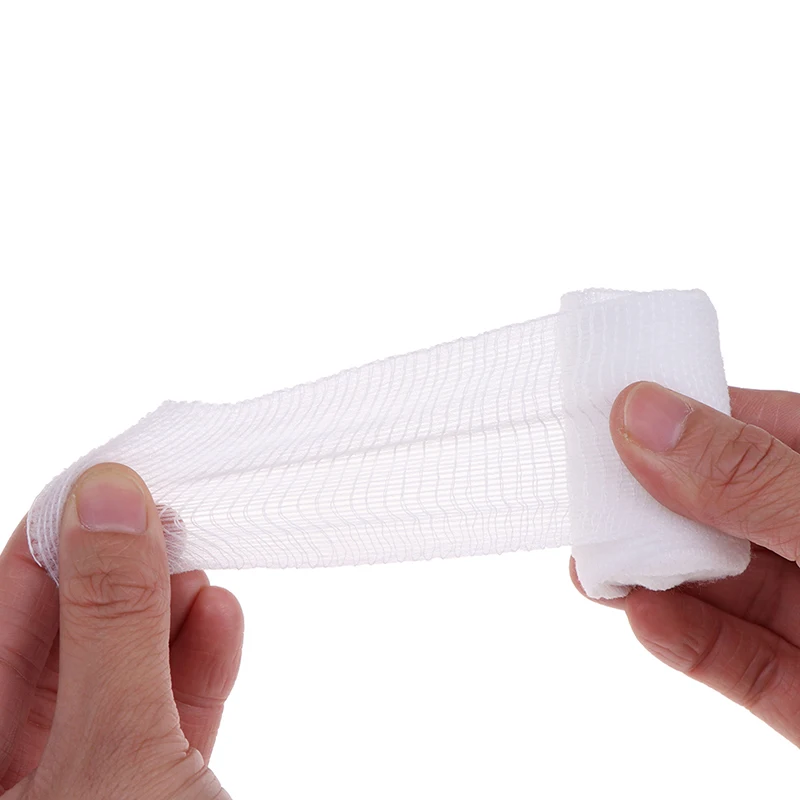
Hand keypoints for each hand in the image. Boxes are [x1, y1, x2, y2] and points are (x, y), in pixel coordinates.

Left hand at [0, 463, 243, 797]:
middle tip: (162, 512)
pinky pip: (167, 711)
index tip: (106, 482)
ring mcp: (91, 786)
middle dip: (116, 573)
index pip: (0, 616)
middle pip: (61, 643)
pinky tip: (219, 617)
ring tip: (196, 559)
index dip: (50, 543)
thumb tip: (108, 500)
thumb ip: (111, 622)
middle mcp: (24, 777)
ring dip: (164, 611)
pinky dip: (197, 660)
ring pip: (120, 672)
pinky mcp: (156, 790)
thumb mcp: (114, 747)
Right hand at [571, 382, 799, 745]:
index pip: (745, 427)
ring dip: (650, 573)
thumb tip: (643, 417)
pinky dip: (682, 638)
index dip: (671, 416)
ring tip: (595, 564)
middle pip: (715, 506)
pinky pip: (733, 658)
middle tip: (582, 497)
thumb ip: (749, 478)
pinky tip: (644, 617)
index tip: (602, 412)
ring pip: (715, 583)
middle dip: (646, 503)